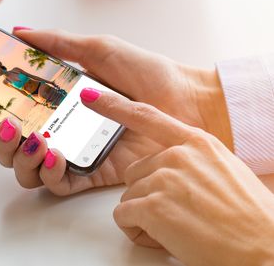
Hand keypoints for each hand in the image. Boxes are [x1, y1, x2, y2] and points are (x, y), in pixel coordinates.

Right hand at [0, 29, 231, 196]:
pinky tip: (53, 154)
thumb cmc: (147, 74)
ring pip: (29, 169)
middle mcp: (60, 129)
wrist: (184, 102)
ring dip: (20, 159)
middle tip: (4, 127)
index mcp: (57, 102)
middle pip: (13, 147)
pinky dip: (48, 173)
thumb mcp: (99, 49)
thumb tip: (21, 32)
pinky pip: (58, 183)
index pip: (13, 113)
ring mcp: (74, 152)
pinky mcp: (92, 172)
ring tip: (33, 139)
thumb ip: (59, 44)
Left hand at [85, 91, 273, 265]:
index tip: (91, 96)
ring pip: (129, 195)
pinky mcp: (153, 206)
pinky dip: (138, 230)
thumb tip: (170, 169)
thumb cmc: (249, 216)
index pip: (147, 116)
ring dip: (144, 215)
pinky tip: (165, 236)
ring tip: (177, 227)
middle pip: (136, 171)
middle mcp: (178, 155)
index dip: (115, 105)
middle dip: (147, 194)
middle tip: (175, 213)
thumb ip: (192, 161)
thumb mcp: (224, 171)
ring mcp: (164, 178)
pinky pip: (124, 216)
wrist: (264, 249)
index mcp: (197, 143)